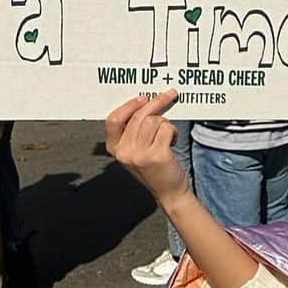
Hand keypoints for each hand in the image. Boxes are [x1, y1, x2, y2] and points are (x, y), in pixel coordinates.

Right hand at [106, 90, 188, 207]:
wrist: (170, 192)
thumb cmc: (155, 168)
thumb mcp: (135, 151)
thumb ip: (133, 131)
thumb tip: (145, 103)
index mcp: (114, 149)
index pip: (113, 120)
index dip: (128, 106)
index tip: (143, 97)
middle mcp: (124, 152)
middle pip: (139, 116)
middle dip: (157, 103)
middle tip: (170, 94)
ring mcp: (139, 154)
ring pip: (153, 120)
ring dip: (166, 123)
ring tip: (168, 135)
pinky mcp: (157, 155)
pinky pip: (166, 129)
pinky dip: (173, 132)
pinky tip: (172, 142)